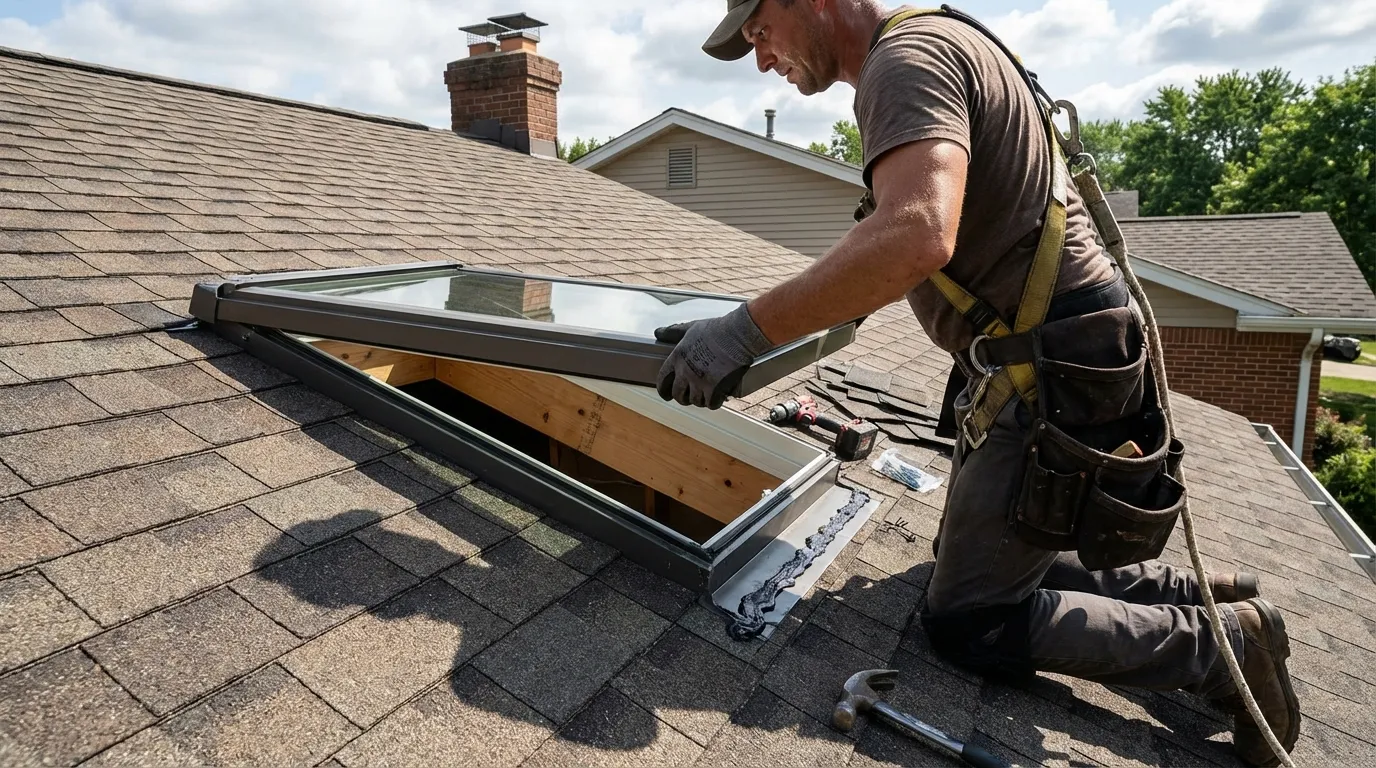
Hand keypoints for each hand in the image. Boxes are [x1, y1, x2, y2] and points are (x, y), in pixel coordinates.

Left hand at [654, 303, 773, 408]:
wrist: (737, 335)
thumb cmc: (716, 329)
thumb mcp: (690, 327)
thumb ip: (673, 332)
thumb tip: (658, 332)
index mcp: (677, 358)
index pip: (663, 380)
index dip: (663, 390)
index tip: (666, 395)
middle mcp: (685, 372)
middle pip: (678, 395)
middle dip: (682, 398)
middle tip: (688, 397)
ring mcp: (699, 382)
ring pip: (695, 401)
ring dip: (700, 400)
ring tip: (706, 395)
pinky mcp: (715, 389)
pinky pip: (711, 404)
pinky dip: (715, 402)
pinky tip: (718, 397)